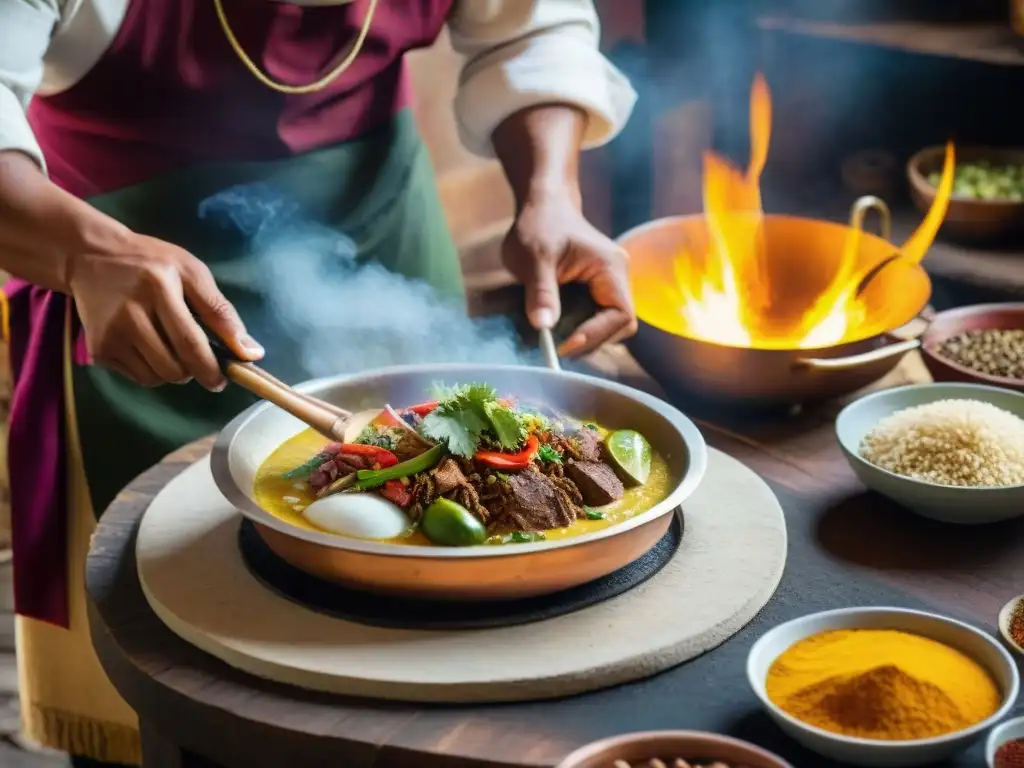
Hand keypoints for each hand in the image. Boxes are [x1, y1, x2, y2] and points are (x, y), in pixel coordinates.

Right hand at [68, 231, 263, 388]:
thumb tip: (251, 352)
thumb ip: (221, 311)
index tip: (224, 380)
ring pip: (157, 377)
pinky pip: (139, 377)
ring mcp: (111, 334)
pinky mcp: (99, 349)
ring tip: (172, 346)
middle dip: (195, 372)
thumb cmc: (151, 262)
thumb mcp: (192, 272)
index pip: (190, 342)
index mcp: (158, 289)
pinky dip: (153, 371)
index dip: (211, 367)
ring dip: (174, 371)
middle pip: (173, 367)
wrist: (90, 256)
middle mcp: (130, 314)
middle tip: (201, 360)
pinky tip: (151, 346)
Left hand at [502, 191, 636, 356]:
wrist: (542, 206)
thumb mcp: (535, 258)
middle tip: (558, 350)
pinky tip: (558, 332)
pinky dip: (580, 330)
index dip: (596, 335)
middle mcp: (618, 279)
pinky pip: (596, 318)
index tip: (564, 345)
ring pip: (609, 326)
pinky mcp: (596, 291)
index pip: (621, 315)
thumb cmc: (540, 225)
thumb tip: (543, 326)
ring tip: (556, 344)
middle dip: (592, 341)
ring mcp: (609, 285)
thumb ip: (541, 292)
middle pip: (620, 325)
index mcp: (612, 269)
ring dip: (586, 338)